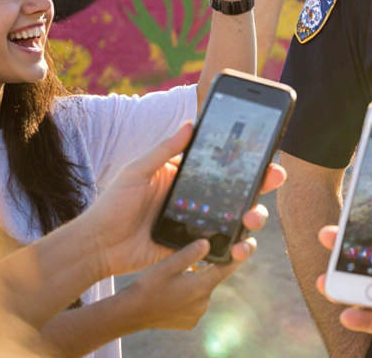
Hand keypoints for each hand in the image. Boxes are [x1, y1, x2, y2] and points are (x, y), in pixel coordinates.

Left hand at [82, 122, 285, 277]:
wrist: (98, 246)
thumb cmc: (113, 204)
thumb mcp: (136, 172)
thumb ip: (164, 151)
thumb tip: (190, 124)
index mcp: (185, 176)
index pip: (222, 165)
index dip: (246, 161)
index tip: (266, 155)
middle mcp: (197, 198)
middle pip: (238, 190)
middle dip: (262, 185)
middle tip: (273, 179)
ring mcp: (198, 224)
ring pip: (237, 218)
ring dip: (254, 216)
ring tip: (252, 218)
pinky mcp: (194, 248)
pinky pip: (222, 246)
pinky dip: (237, 247)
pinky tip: (240, 247)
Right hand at [118, 239, 244, 330]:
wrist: (129, 315)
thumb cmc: (147, 287)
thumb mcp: (167, 265)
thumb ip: (190, 253)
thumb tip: (208, 243)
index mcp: (202, 287)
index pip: (227, 267)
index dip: (236, 254)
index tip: (243, 244)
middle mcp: (204, 303)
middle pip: (213, 278)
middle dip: (206, 268)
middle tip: (192, 261)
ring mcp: (197, 314)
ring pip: (203, 290)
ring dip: (196, 282)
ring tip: (177, 277)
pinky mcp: (189, 322)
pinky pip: (195, 303)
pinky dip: (188, 295)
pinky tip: (173, 290)